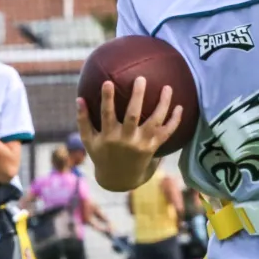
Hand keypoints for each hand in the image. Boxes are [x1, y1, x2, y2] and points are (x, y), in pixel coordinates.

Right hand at [76, 77, 183, 191]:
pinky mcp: (153, 148)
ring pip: (155, 122)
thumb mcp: (89, 141)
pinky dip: (175, 121)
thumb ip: (83, 120)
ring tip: (167, 88)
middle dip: (137, 96)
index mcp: (109, 136)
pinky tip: (180, 107)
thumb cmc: (102, 155)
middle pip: (133, 115)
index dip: (107, 99)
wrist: (119, 179)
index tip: (108, 82)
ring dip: (163, 104)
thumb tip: (79, 98)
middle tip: (141, 78)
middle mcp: (126, 140)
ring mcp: (141, 144)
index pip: (107, 114)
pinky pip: (167, 133)